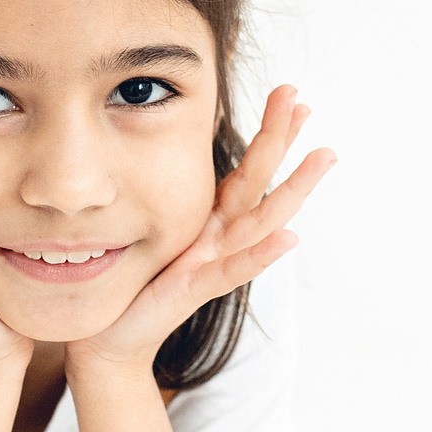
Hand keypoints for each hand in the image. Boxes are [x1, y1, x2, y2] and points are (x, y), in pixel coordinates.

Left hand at [68, 85, 336, 377]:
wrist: (109, 337)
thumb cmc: (130, 282)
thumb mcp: (149, 226)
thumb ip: (161, 192)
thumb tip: (158, 142)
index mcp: (208, 218)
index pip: (246, 170)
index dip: (270, 134)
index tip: (292, 95)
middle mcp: (218, 237)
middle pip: (259, 183)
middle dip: (282, 143)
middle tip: (304, 102)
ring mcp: (212, 263)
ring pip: (261, 222)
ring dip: (293, 190)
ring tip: (323, 156)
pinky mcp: (195, 290)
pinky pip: (233, 270)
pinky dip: (262, 255)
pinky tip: (290, 237)